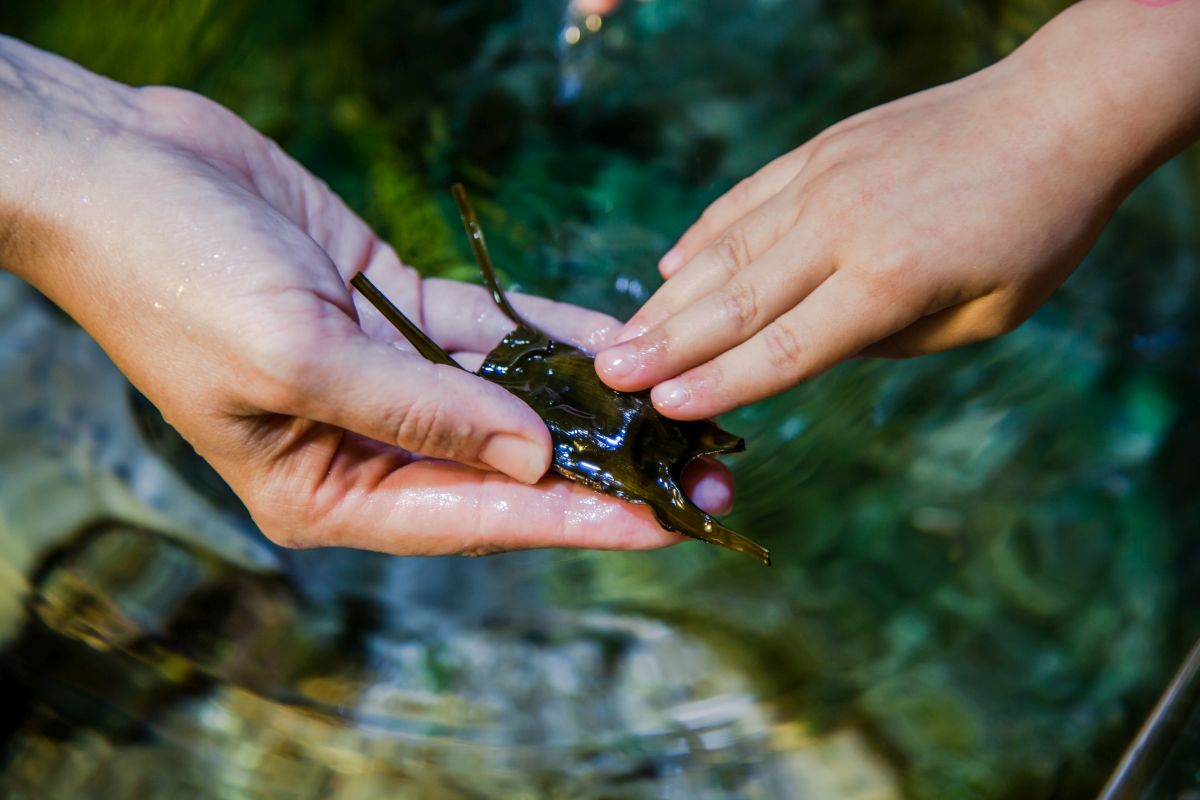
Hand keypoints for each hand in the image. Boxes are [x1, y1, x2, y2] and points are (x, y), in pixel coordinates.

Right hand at [0, 38, 732, 555]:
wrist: (120, 167)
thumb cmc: (175, 276)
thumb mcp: (299, 358)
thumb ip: (421, 413)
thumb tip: (532, 454)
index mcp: (324, 489)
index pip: (473, 517)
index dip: (571, 521)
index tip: (658, 526)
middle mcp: (361, 444)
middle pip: (503, 468)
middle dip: (596, 471)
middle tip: (695, 480)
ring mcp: (382, 376)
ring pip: (504, 399)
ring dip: (584, 403)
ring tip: (677, 414)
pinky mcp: (390, 309)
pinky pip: (484, 331)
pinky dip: (544, 334)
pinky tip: (613, 342)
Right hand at [595, 0, 1199, 418]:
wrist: (1058, 113)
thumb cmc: (1036, 231)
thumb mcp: (980, 315)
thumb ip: (887, 338)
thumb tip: (810, 347)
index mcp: (888, 282)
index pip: (784, 349)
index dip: (719, 384)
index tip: (662, 408)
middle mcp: (841, 228)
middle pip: (736, 300)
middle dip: (665, 346)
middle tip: (608, 376)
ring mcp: (823, 180)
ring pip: (726, 250)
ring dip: (667, 299)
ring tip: (618, 337)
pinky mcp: (820, 149)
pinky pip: (745, 199)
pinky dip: (703, 235)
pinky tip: (671, 266)